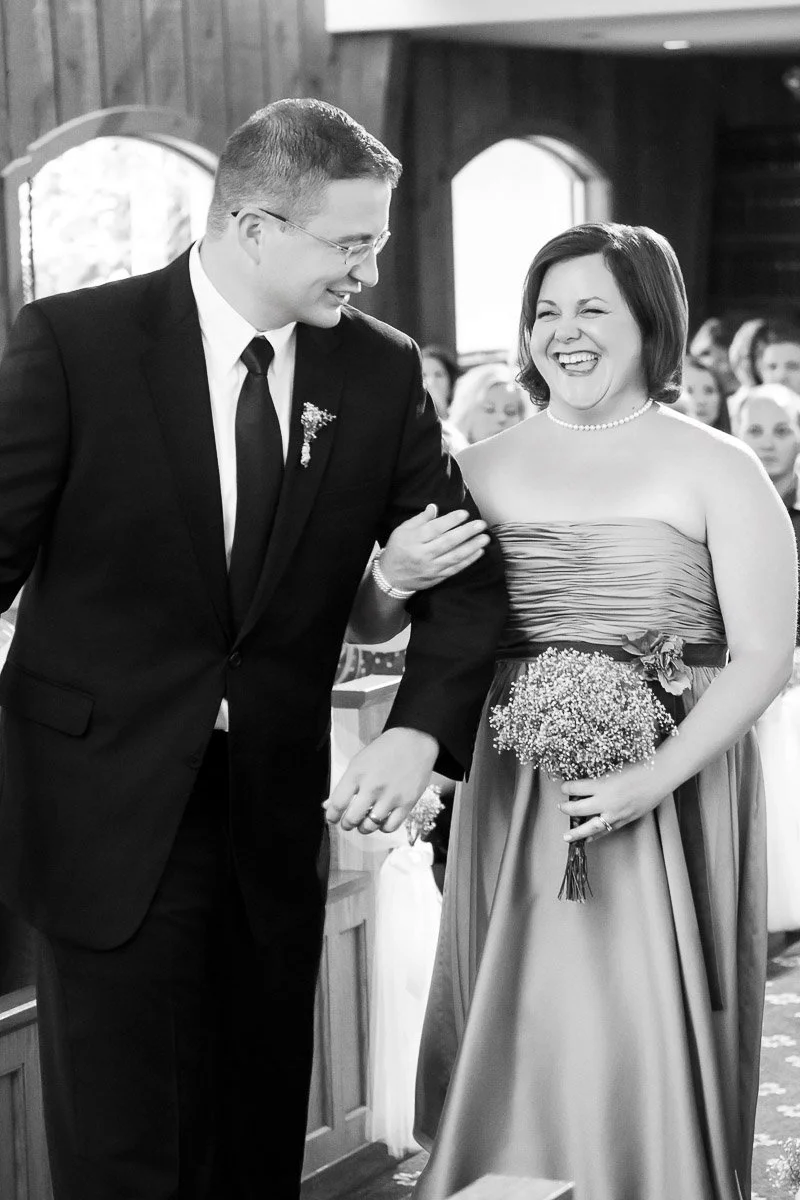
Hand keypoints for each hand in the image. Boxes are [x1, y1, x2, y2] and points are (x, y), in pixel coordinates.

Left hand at [323, 727, 438, 834]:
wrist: (414, 742)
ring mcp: (391, 796)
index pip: (337, 804)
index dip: (332, 816)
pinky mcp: (407, 803)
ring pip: (370, 826)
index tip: (332, 818)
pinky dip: (382, 828)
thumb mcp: (358, 762)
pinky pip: (390, 827)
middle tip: (348, 823)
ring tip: (363, 824)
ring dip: (363, 828)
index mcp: (357, 774)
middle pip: (352, 818)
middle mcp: (373, 786)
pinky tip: (380, 821)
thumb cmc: (384, 750)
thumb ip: (344, 785)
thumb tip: (328, 806)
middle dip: (347, 824)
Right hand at [379, 503, 489, 592]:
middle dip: (466, 533)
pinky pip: (456, 568)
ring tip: (485, 537)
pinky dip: (469, 560)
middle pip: (448, 542)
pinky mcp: (438, 577)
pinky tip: (479, 551)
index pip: (434, 529)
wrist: (392, 577)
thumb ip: (420, 519)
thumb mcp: (402, 530)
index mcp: (413, 540)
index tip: (464, 514)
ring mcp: (431, 567)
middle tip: (481, 524)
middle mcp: (423, 554)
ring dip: (472, 547)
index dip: (450, 521)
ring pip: (455, 556)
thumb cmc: (398, 549)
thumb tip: (434, 507)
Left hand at [558, 761, 663, 843]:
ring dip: (577, 832)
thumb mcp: (612, 770)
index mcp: (602, 785)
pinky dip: (596, 835)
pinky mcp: (625, 820)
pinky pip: (606, 831)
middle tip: (561, 807)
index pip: (575, 788)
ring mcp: (615, 813)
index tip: (564, 787)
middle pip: (578, 809)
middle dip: (566, 809)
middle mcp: (606, 801)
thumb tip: (585, 786)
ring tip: (567, 836)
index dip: (566, 788)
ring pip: (590, 826)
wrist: (659, 778)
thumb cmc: (637, 769)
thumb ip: (598, 780)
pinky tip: (588, 838)